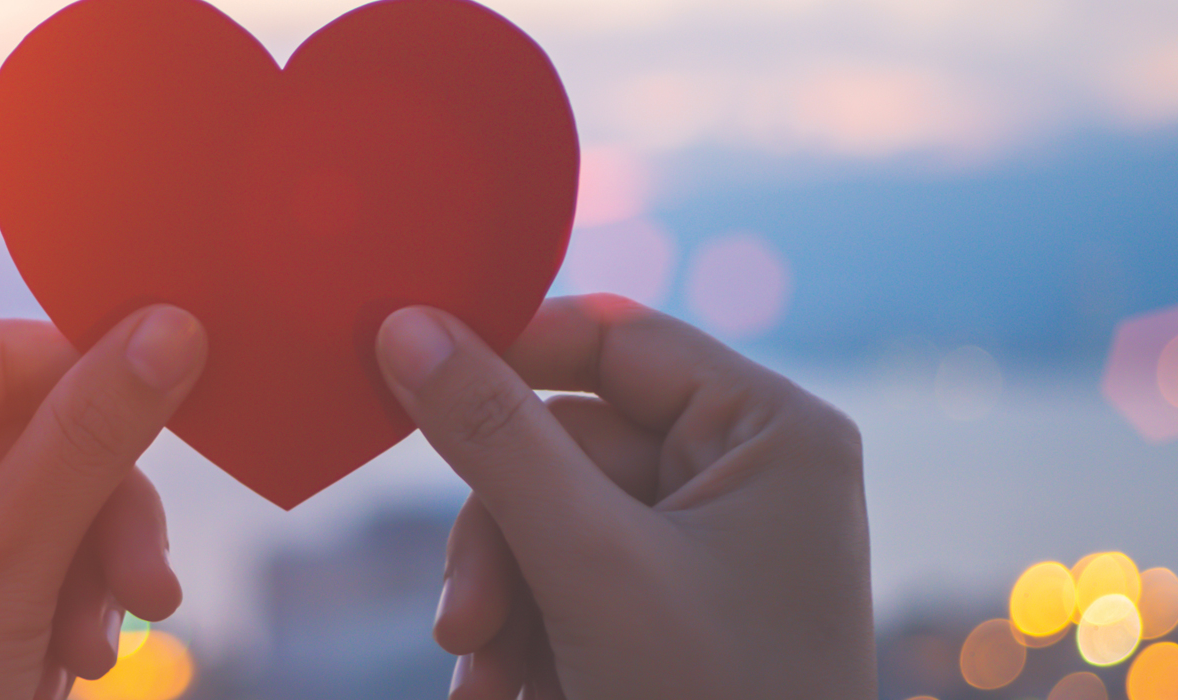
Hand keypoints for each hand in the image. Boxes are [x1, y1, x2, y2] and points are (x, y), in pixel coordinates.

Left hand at [0, 307, 205, 699]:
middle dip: (96, 515)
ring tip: (91, 654)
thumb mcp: (6, 567)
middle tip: (146, 588)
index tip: (191, 411)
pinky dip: (56, 606)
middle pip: (28, 432)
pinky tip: (58, 668)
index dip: (99, 384)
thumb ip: (90, 439)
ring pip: (37, 501)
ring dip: (86, 572)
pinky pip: (16, 559)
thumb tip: (172, 324)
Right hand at [374, 294, 874, 698]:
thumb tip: (405, 323)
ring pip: (550, 515)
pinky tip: (505, 693)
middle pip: (567, 440)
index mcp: (774, 433)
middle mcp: (750, 475)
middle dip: (500, 533)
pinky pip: (566, 578)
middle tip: (463, 624)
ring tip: (485, 677)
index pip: (618, 341)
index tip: (403, 368)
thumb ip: (492, 436)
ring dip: (501, 595)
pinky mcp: (671, 610)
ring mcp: (711, 547)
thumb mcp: (587, 565)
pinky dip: (524, 631)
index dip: (509, 350)